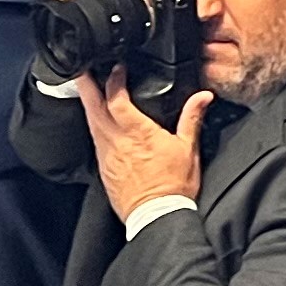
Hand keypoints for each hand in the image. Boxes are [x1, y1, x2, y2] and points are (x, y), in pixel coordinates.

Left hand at [85, 66, 210, 220]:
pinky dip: (94, 125)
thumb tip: (203, 97)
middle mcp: (116, 140)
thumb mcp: (187, 149)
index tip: (118, 68)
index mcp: (138, 132)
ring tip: (87, 89)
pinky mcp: (103, 167)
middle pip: (92, 105)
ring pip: (90, 121)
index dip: (114, 79)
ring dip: (88, 102)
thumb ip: (192, 118)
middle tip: (81, 68)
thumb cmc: (173, 186)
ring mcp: (106, 154)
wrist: (156, 217)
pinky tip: (98, 121)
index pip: (116, 97)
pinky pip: (94, 140)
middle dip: (86, 83)